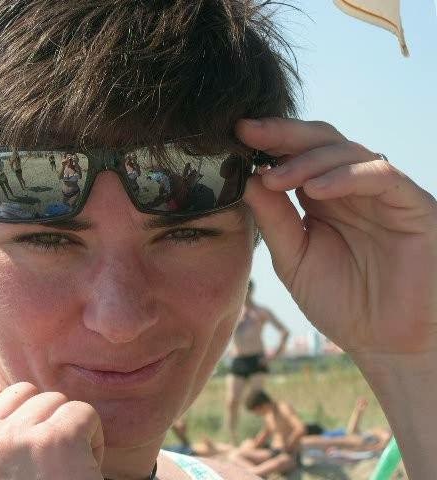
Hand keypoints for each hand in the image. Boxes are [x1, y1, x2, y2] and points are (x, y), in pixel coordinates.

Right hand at [0, 379, 104, 478]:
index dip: (7, 408)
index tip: (16, 442)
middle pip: (22, 393)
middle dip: (39, 421)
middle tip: (40, 469)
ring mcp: (14, 439)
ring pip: (53, 401)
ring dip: (65, 432)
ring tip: (59, 474)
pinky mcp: (56, 439)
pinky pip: (82, 413)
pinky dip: (92, 440)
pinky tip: (79, 472)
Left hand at [237, 118, 436, 356]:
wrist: (387, 344)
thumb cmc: (341, 304)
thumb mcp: (294, 259)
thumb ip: (273, 220)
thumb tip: (247, 180)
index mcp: (322, 198)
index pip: (295, 156)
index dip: (267, 143)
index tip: (233, 135)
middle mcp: (351, 189)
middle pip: (319, 142)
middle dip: (281, 134)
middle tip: (247, 130)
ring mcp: (382, 194)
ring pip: (347, 151)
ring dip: (307, 159)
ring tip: (276, 176)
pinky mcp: (412, 204)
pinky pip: (380, 176)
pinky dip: (346, 176)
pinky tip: (315, 190)